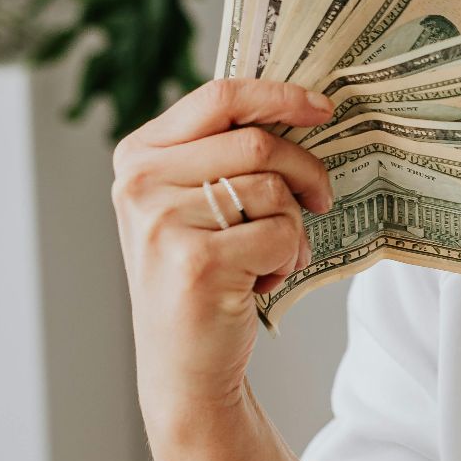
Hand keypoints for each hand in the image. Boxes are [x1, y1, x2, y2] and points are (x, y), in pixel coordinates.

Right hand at [111, 78, 335, 431]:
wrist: (182, 365)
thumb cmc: (201, 275)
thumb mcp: (193, 202)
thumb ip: (222, 151)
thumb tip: (300, 103)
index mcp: (138, 155)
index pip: (220, 97)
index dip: (280, 95)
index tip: (323, 107)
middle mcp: (140, 183)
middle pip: (257, 142)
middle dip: (306, 170)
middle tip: (322, 198)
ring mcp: (163, 222)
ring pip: (274, 189)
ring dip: (293, 227)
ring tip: (269, 257)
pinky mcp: (196, 261)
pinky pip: (280, 234)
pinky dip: (287, 259)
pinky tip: (259, 283)